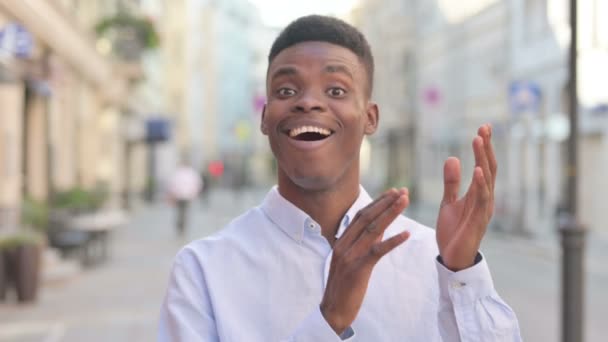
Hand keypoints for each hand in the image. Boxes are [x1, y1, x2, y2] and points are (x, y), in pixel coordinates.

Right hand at [320, 188, 410, 333]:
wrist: (333, 310)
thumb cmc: (345, 286)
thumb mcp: (351, 260)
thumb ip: (364, 243)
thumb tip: (381, 227)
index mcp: (342, 240)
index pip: (361, 215)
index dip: (378, 202)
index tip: (393, 192)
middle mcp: (344, 244)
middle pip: (367, 217)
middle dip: (386, 202)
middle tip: (403, 191)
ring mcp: (350, 256)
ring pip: (373, 229)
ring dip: (391, 213)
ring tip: (405, 202)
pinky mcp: (358, 269)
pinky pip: (377, 251)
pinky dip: (392, 241)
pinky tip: (406, 234)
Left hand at [436, 124, 496, 270]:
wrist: (451, 258)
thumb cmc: (453, 231)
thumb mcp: (448, 202)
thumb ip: (451, 182)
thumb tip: (452, 157)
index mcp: (478, 194)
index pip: (483, 166)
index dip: (483, 148)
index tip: (482, 128)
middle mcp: (485, 199)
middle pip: (488, 168)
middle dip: (486, 148)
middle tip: (483, 127)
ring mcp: (484, 209)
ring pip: (486, 180)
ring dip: (483, 159)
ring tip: (478, 140)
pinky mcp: (478, 220)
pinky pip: (482, 199)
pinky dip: (481, 183)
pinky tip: (477, 169)